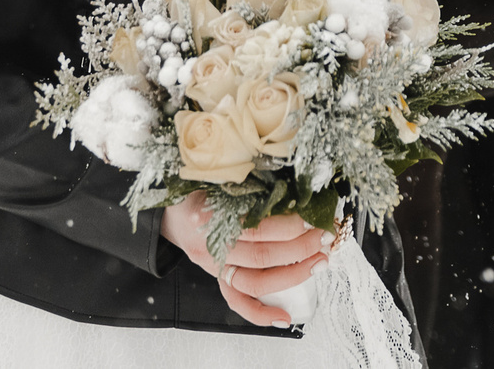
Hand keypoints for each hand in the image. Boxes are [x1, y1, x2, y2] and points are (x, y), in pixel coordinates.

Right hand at [161, 194, 332, 326]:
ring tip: (318, 263)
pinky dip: (261, 314)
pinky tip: (285, 317)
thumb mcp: (220, 177)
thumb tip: (295, 187)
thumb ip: (251, 183)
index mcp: (212, 216)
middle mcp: (213, 246)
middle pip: (263, 256)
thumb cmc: (200, 189)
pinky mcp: (217, 279)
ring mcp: (214, 267)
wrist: (170, 210)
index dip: (290, 226)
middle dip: (301, 248)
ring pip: (256, 281)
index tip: (312, 217)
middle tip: (324, 237)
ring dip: (293, 275)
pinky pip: (238, 302)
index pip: (258, 228)